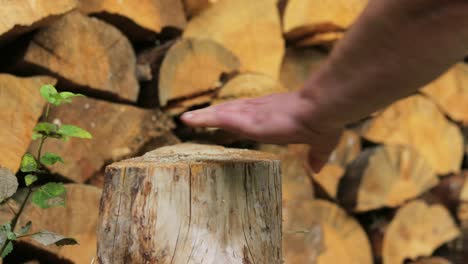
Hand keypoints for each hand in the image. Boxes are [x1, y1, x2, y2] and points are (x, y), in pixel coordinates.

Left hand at [180, 91, 343, 171]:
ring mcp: (252, 114)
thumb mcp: (321, 143)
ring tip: (185, 119)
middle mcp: (259, 111)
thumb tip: (317, 169)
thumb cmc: (325, 121)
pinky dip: (202, 118)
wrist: (324, 109)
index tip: (222, 118)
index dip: (233, 116)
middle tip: (195, 118)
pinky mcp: (248, 119)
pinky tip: (187, 120)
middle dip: (213, 115)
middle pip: (230, 111)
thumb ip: (316, 155)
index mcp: (273, 116)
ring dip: (203, 116)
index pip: (247, 116)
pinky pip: (219, 117)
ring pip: (221, 113)